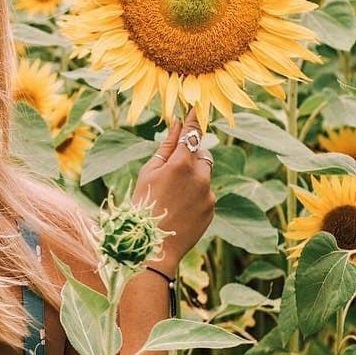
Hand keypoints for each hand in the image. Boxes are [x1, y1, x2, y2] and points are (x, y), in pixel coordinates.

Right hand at [133, 106, 214, 271]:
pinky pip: (206, 194)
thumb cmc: (143, 203)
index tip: (197, 110)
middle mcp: (200, 176)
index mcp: (181, 163)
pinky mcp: (212, 209)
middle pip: (202, 154)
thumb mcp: (149, 172)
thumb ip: (166, 146)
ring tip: (173, 194)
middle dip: (192, 155)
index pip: (192, 133)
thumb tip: (177, 123)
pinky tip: (178, 207)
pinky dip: (195, 195)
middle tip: (173, 168)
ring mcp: (208, 194)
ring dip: (194, 176)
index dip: (194, 121)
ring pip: (204, 175)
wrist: (153, 244)